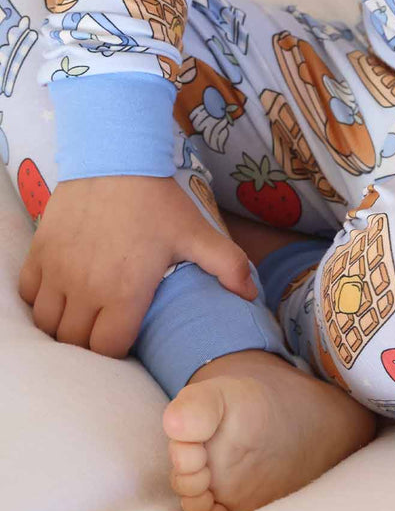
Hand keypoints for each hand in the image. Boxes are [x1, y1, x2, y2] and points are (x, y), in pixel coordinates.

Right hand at [18, 174, 257, 358]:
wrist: (115, 159)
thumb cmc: (157, 201)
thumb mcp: (197, 233)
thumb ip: (227, 265)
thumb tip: (250, 293)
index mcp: (124, 292)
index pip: (109, 350)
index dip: (119, 351)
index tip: (129, 339)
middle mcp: (85, 290)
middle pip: (76, 343)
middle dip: (92, 343)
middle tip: (108, 328)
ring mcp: (57, 272)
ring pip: (48, 324)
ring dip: (64, 326)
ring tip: (85, 315)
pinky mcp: (39, 254)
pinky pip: (28, 295)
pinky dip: (41, 301)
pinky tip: (63, 292)